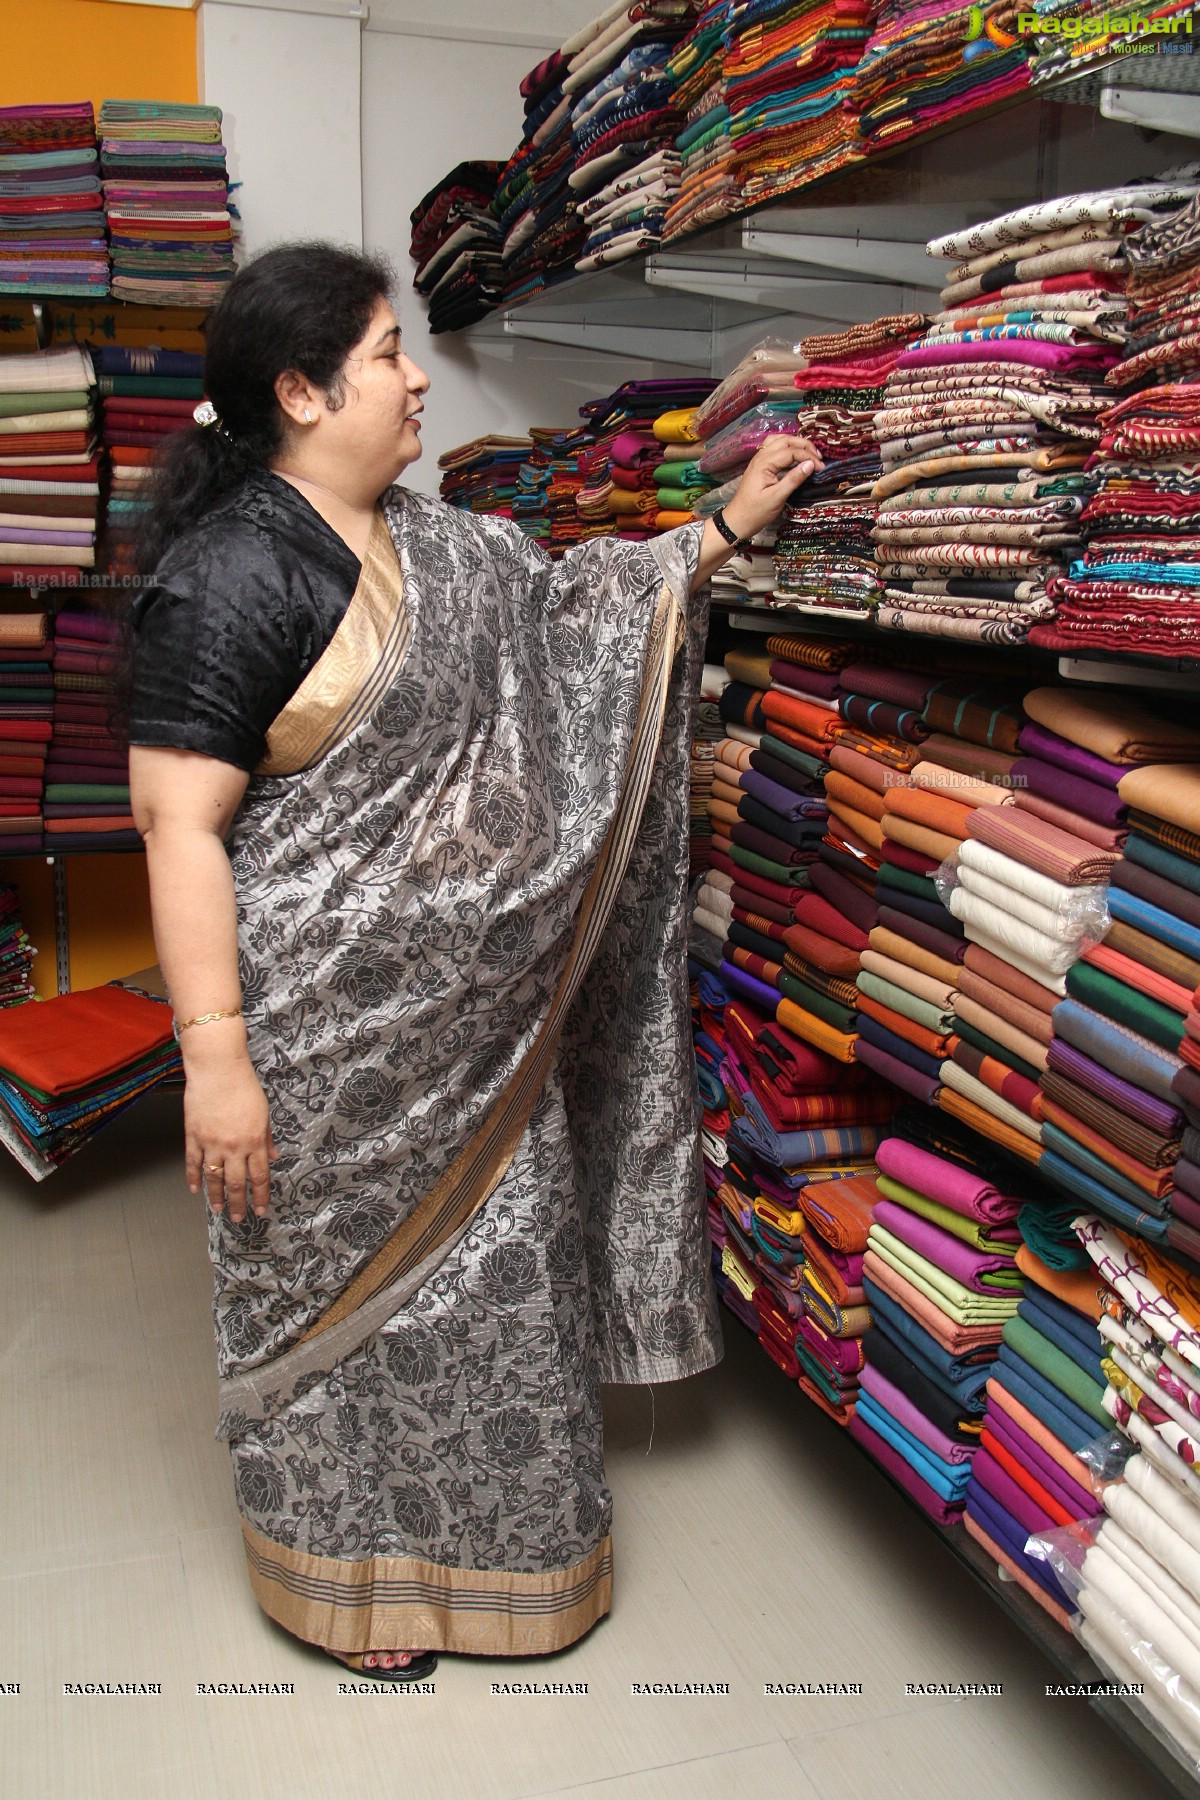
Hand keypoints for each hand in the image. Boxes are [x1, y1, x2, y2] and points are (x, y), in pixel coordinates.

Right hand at [183, 1039, 277, 1222]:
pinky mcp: (194, 1136)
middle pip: (237, 1183)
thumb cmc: (244, 1086)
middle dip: (239, 1204)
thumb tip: (273, 1156)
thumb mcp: (264, 1112)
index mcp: (255, 1140)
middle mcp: (235, 1146)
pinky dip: (194, 1178)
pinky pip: (193, 1163)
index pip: (259, 1176)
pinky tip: (195, 1190)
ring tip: (219, 1209)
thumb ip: (267, 1137)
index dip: (260, 1196)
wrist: (218, 1068)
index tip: (260, 1209)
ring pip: (214, 1178)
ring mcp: (212, 1142)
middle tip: (239, 1218)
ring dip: (217, 1196)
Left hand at [723, 435, 823, 541]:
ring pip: (779, 441)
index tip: (821, 467)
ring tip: (809, 453)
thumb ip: (794, 479)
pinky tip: (795, 456)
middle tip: (819, 457)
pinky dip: (787, 447)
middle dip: (804, 445)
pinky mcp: (760, 465)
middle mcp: (761, 456)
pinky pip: (774, 448)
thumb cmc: (756, 512)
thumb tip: (811, 464)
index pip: (791, 451)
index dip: (808, 456)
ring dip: (795, 443)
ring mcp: (759, 460)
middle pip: (786, 440)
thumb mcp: (777, 497)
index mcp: (764, 463)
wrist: (737, 521)